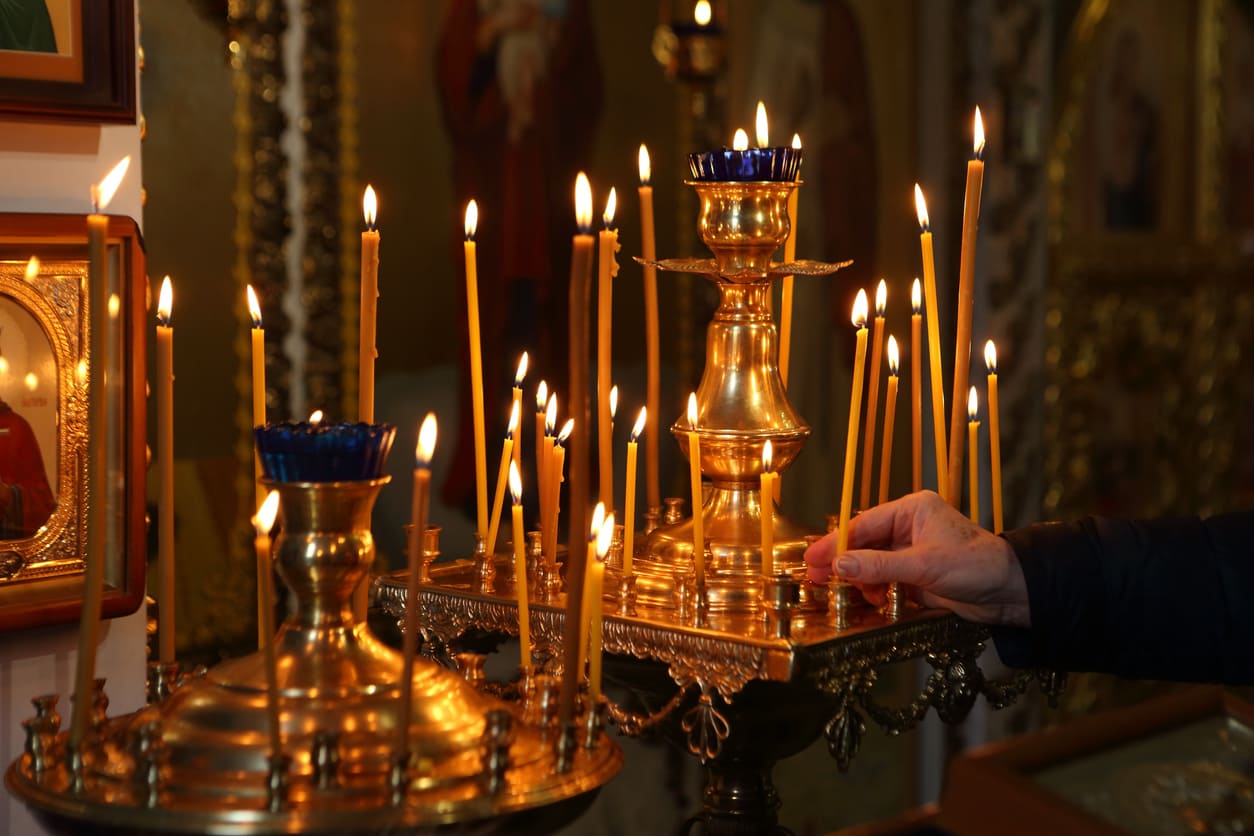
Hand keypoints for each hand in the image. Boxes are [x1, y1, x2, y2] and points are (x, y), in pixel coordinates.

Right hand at [804, 491, 1029, 626]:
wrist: (1010, 593)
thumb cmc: (977, 566)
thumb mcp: (924, 565)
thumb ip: (879, 566)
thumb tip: (840, 565)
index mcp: (912, 510)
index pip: (863, 524)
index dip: (836, 543)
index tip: (813, 558)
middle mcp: (909, 528)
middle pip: (864, 544)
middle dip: (843, 563)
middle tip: (815, 579)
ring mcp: (911, 553)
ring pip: (871, 565)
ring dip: (861, 581)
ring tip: (858, 596)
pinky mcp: (915, 576)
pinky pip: (884, 581)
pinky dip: (875, 592)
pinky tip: (873, 601)